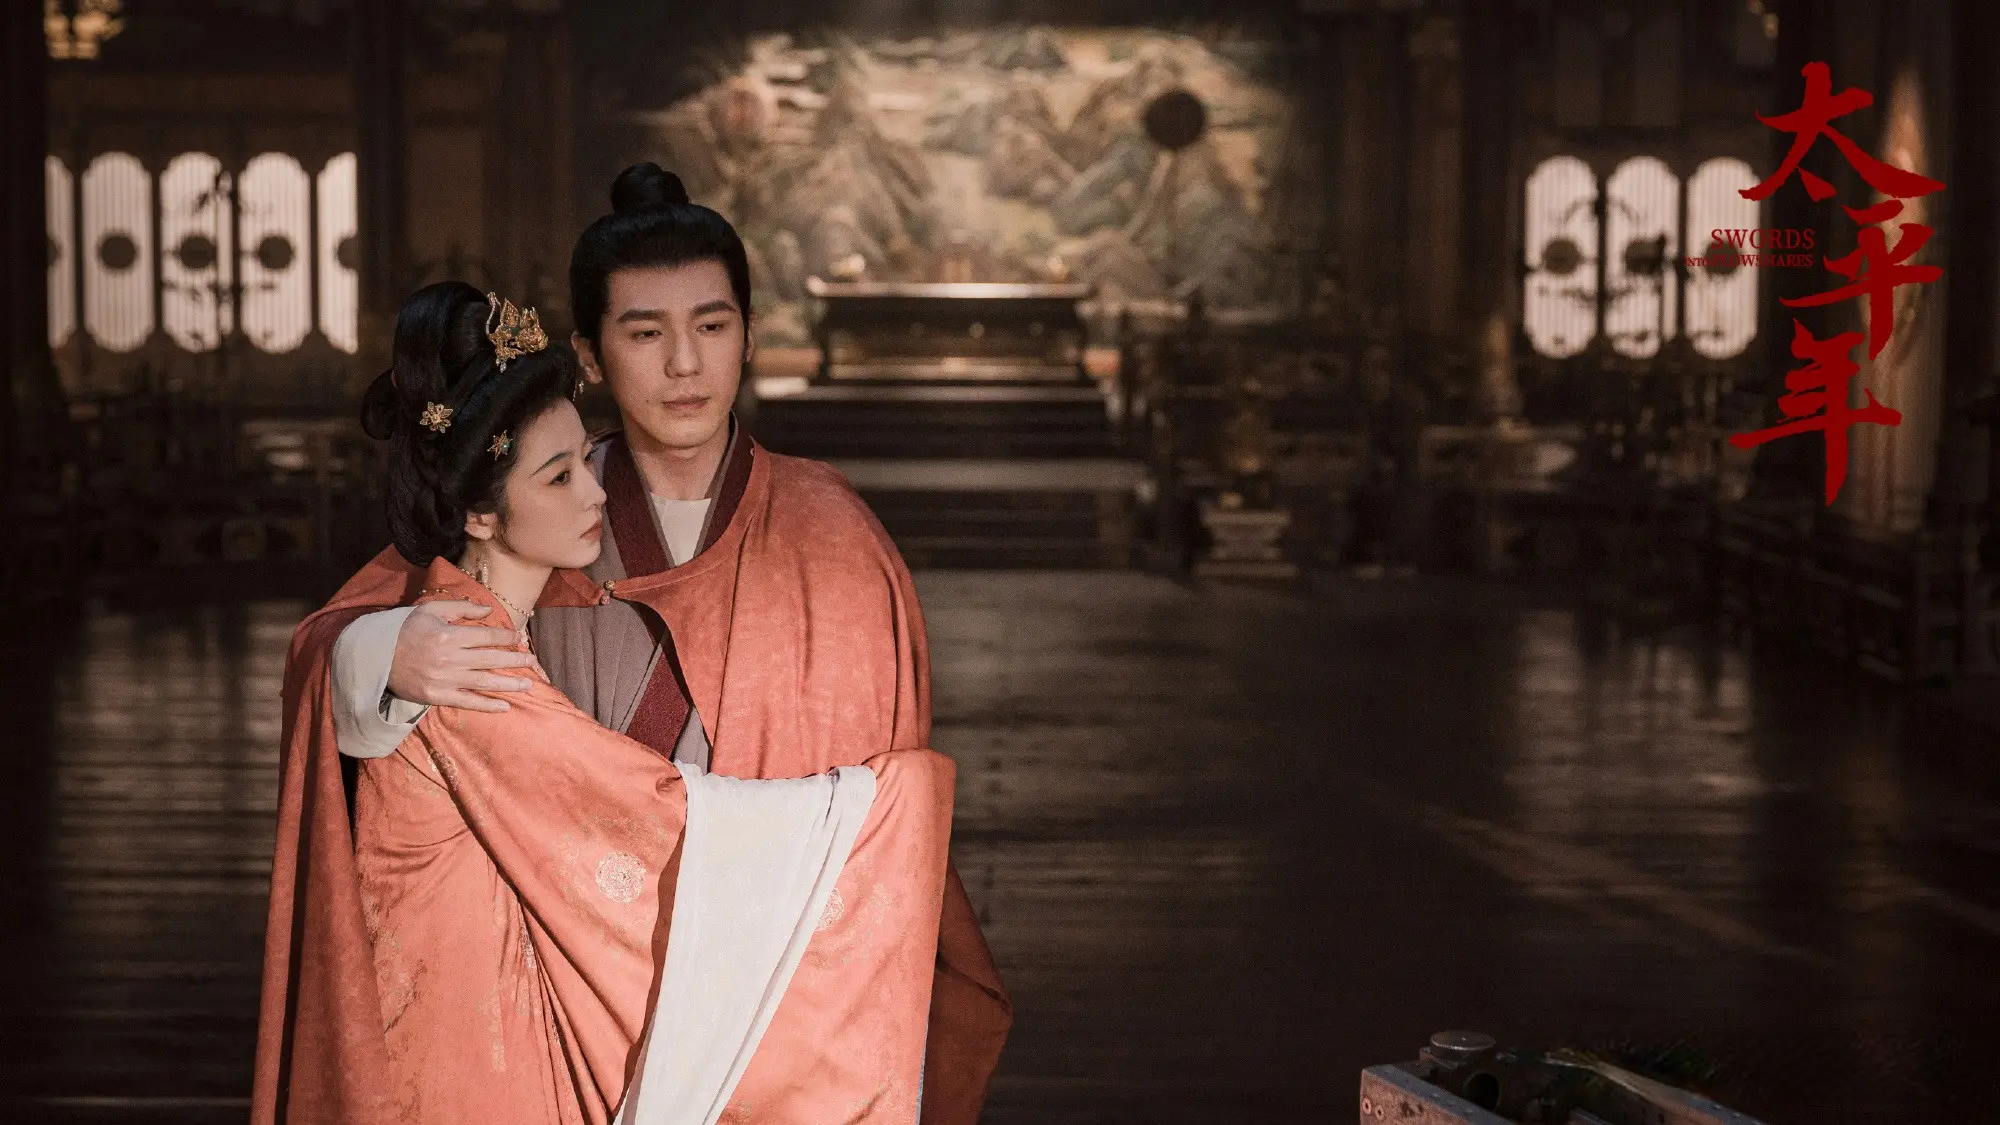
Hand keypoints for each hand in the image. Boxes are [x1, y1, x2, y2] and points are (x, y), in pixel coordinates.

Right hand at [386, 601, 537, 712]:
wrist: (375, 657)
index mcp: (449, 635)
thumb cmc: (404, 629)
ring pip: (484, 682)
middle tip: (533, 661)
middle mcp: (450, 658)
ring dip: (509, 684)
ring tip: (528, 684)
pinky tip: (504, 706)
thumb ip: (461, 608)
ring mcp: (445, 680)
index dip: (506, 637)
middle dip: (515, 660)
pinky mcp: (437, 696)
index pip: (487, 637)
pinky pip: (468, 702)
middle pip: (491, 659)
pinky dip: (487, 705)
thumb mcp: (430, 610)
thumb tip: (489, 611)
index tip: (519, 638)